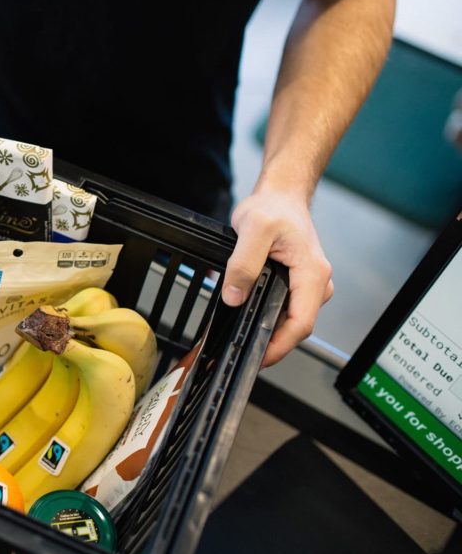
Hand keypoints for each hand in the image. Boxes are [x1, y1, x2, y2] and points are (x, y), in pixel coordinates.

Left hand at [222, 190, 333, 366]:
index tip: (259, 357)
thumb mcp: (253, 230)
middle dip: (272, 343)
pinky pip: (286, 308)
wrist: (282, 196)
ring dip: (270, 330)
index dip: (279, 346)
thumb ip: (243, 264)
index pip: (301, 323)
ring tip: (243, 336)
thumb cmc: (273, 207)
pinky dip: (269, 316)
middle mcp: (317, 283)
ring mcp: (309, 285)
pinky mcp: (299, 284)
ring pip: (291, 319)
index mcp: (312, 273)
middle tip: (242, 350)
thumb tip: (235, 296)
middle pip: (297, 326)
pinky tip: (251, 318)